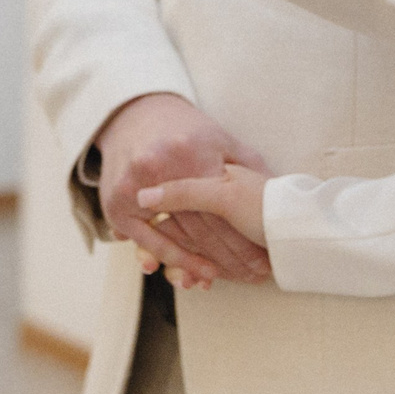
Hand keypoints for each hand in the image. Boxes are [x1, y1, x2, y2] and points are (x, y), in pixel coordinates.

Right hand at [94, 93, 271, 288]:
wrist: (133, 115)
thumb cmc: (184, 130)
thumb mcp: (220, 138)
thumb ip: (247, 161)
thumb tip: (277, 185)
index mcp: (190, 154)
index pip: (222, 212)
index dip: (245, 241)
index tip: (264, 262)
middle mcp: (160, 169)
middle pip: (201, 228)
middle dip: (230, 258)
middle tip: (254, 276)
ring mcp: (135, 187)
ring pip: (177, 237)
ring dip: (203, 264)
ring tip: (227, 279)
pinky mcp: (117, 203)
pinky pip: (149, 240)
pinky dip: (171, 258)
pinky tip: (190, 275)